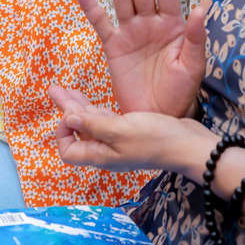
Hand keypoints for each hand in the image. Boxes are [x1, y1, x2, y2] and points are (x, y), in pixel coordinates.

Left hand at [49, 86, 208, 172]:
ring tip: (67, 89)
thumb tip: (67, 119)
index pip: (69, 151)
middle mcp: (108, 150)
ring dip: (80, 106)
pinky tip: (92, 100)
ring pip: (93, 123)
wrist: (189, 145)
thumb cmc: (157, 140)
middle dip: (66, 110)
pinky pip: (108, 120)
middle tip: (55, 89)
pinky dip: (97, 108)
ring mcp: (120, 141)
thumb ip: (94, 124)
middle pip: (79, 132)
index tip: (67, 112)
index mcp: (101, 154)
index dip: (62, 132)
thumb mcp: (121, 130)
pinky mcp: (133, 131)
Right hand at [74, 0, 206, 117]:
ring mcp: (131, 31)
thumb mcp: (193, 66)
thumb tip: (200, 9)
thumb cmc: (181, 91)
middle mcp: (151, 21)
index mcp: (174, 23)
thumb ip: (196, 38)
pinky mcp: (113, 46)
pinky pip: (100, 22)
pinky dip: (90, 5)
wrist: (159, 116)